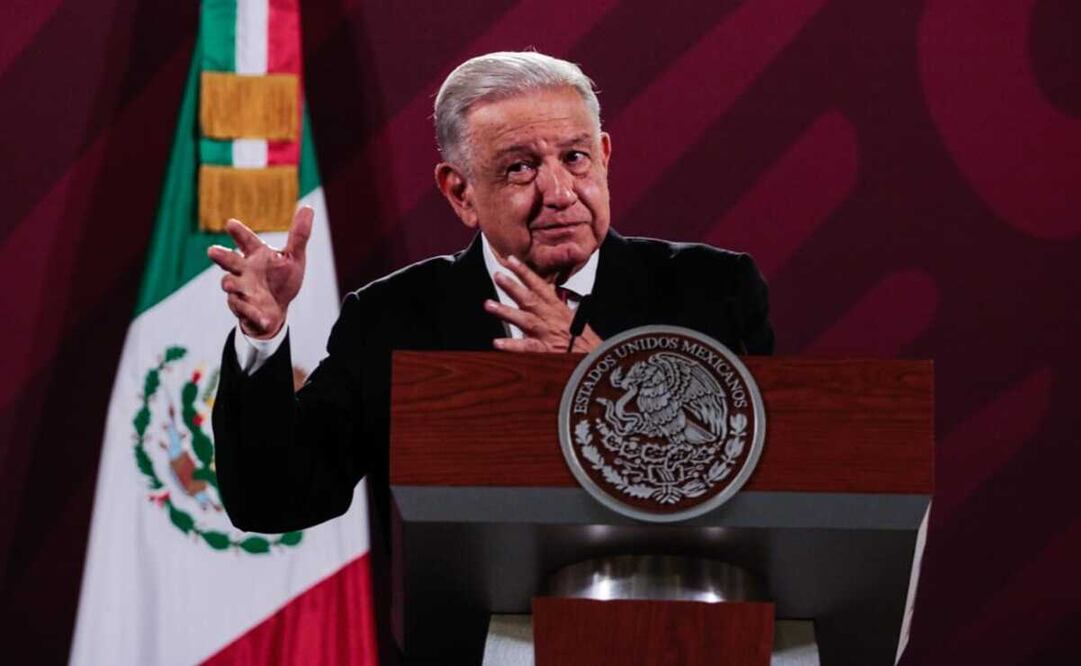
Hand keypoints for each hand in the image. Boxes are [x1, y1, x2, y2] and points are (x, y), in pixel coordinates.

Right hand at [207, 206, 312, 338]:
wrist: (276, 311)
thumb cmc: (281, 279)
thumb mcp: (294, 258)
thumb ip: (299, 236)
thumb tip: (308, 208)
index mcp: (256, 255)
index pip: (246, 241)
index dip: (239, 233)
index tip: (230, 223)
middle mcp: (244, 271)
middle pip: (230, 261)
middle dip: (221, 256)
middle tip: (212, 250)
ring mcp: (242, 290)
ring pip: (231, 285)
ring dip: (231, 285)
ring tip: (230, 285)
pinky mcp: (244, 309)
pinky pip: (246, 311)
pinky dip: (253, 314)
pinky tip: (263, 318)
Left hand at [484, 254, 602, 352]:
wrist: (598, 362)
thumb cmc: (587, 344)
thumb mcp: (576, 321)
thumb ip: (561, 309)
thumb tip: (553, 297)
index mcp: (559, 310)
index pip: (540, 286)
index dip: (525, 272)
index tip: (511, 261)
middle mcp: (552, 319)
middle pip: (530, 299)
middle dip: (513, 286)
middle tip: (498, 275)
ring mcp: (547, 335)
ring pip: (525, 319)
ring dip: (506, 311)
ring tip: (489, 304)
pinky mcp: (546, 352)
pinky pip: (526, 348)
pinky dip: (512, 345)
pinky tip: (498, 342)